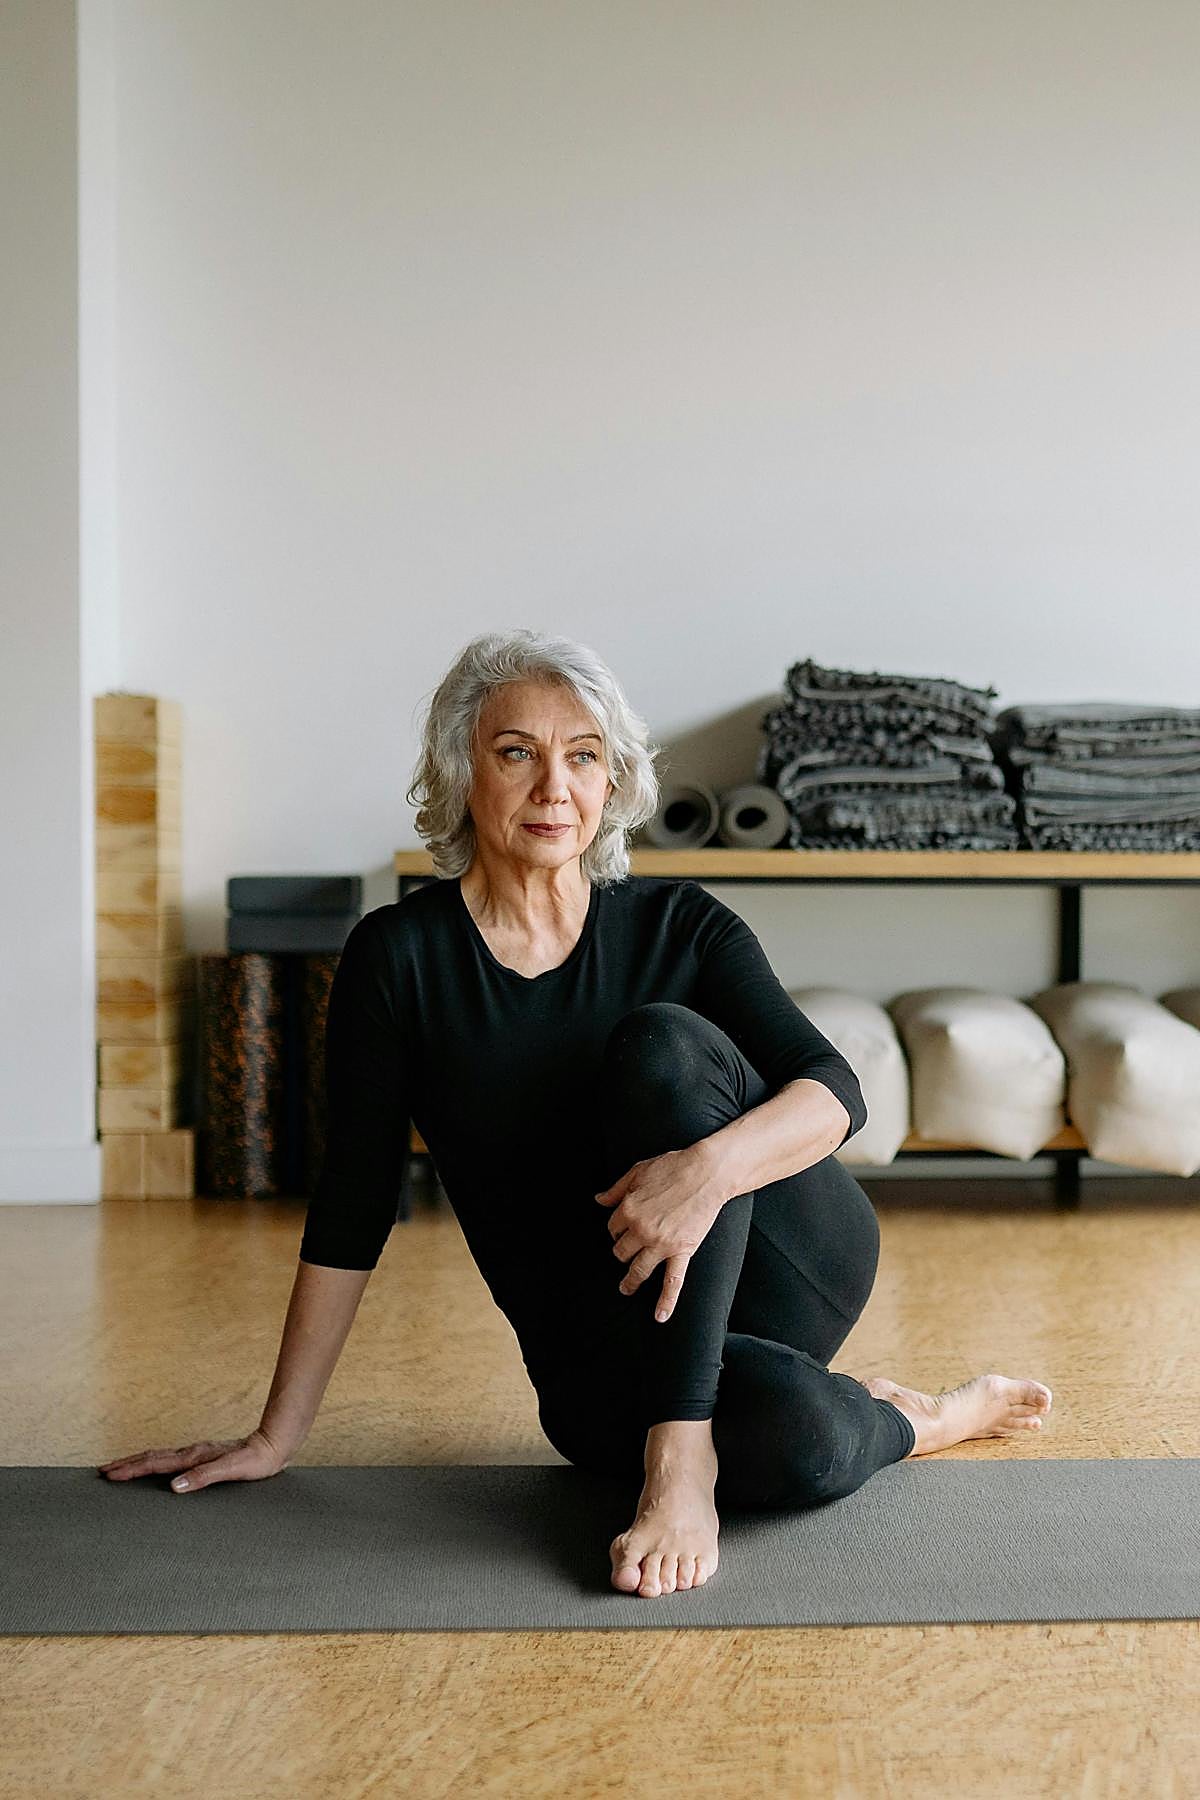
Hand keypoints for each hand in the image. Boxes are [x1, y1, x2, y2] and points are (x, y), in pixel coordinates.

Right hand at [97, 1425, 291, 1493]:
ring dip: (138, 1462)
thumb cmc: (255, 1461)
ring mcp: (197, 1454)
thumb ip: (203, 1477)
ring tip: (121, 1468)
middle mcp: (192, 1453)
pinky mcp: (203, 1458)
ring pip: (160, 1457)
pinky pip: (171, 1461)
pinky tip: (156, 1470)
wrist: (274, 1444)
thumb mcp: (231, 1470)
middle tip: (103, 1470)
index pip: (155, 1463)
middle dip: (126, 1464)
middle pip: (152, 1457)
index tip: (109, 1474)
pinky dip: (155, 1464)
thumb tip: (173, 1486)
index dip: (131, 1469)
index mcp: (194, 1457)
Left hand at [594, 1142, 726, 1322]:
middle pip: (621, 1250)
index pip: (613, 1227)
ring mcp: (661, 1244)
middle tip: (627, 1251)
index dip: (616, 1228)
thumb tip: (599, 1199)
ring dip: (629, 1281)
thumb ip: (616, 1189)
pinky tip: (660, 1316)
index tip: (622, 1228)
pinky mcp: (682, 1251)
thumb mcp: (638, 1171)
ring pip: (638, 1269)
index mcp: (628, 1209)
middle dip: (622, 1250)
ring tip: (625, 1288)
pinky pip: (672, 1281)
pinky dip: (666, 1301)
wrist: (706, 1172)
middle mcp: (641, 1229)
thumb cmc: (673, 1167)